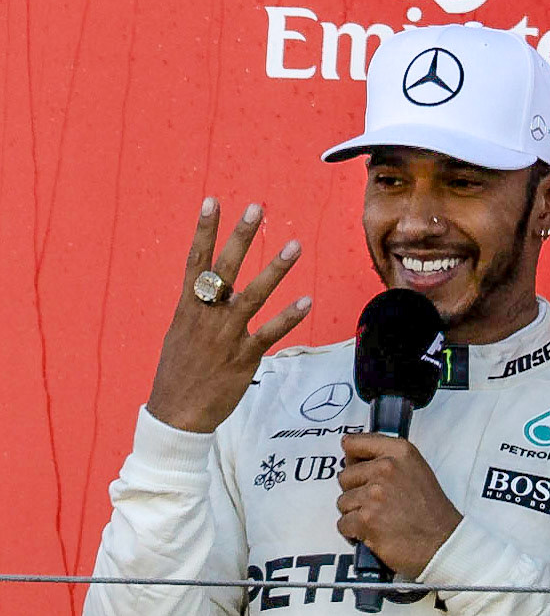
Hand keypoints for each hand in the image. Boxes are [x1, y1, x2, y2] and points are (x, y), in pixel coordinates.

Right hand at [146, 198, 310, 431]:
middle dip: (240, 236)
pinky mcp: (244, 357)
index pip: (196, 261)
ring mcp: (225, 336)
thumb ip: (196, 309)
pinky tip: (306, 300)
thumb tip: (205, 289)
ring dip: (275, 269)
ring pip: (253, 295)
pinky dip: (289, 316)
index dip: (204, 230)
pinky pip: (270, 332)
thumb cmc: (178, 372)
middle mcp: (206, 316)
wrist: (177, 414)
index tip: (212, 201)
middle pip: (224, 268)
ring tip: (294, 244)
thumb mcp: (179, 334)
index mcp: (187, 308)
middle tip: (256, 208)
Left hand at [335, 434, 462, 577]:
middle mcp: (386, 468)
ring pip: (343, 502)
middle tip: (377, 503)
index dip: (352, 460)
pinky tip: (374, 532)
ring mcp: (375, 494)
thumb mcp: (416, 469)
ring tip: (379, 519)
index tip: (358, 469)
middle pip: (345, 476)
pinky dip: (354, 532)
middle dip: (355, 492)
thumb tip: (355, 459)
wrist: (442, 542)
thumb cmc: (431, 510)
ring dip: (356, 514)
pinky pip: (343, 524)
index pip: (353, 443)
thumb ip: (388, 460)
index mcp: (399, 452)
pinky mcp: (366, 520)